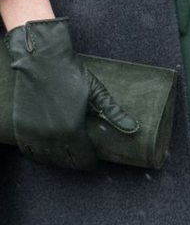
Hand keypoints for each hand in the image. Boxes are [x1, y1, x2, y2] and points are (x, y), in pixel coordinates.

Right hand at [6, 18, 137, 170]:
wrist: (43, 61)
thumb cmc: (72, 75)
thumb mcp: (97, 92)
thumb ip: (114, 113)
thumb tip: (133, 128)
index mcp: (71, 129)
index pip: (81, 159)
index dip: (89, 162)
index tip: (94, 161)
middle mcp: (50, 136)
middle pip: (64, 161)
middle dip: (75, 162)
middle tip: (83, 158)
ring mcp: (33, 133)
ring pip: (47, 159)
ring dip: (58, 160)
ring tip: (68, 154)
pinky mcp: (21, 128)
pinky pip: (30, 151)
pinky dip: (40, 155)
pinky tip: (48, 151)